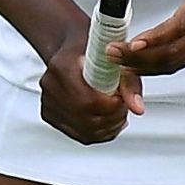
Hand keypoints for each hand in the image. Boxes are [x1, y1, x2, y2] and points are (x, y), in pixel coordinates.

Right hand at [36, 15, 141, 143]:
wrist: (72, 50)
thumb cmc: (93, 50)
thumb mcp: (117, 59)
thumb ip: (129, 84)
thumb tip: (137, 107)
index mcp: (63, 66)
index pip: (88, 101)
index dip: (111, 107)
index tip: (121, 99)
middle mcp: (50, 85)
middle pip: (85, 119)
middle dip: (112, 118)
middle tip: (123, 107)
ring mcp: (48, 101)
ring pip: (83, 131)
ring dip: (107, 127)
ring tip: (117, 114)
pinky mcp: (49, 114)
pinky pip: (78, 134)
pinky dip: (97, 132)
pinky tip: (106, 120)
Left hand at [97, 0, 184, 78]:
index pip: (178, 27)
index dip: (154, 39)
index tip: (132, 43)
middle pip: (172, 53)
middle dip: (139, 58)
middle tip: (113, 54)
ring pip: (175, 63)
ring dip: (145, 67)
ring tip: (119, 62)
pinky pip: (179, 63)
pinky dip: (157, 68)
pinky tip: (138, 65)